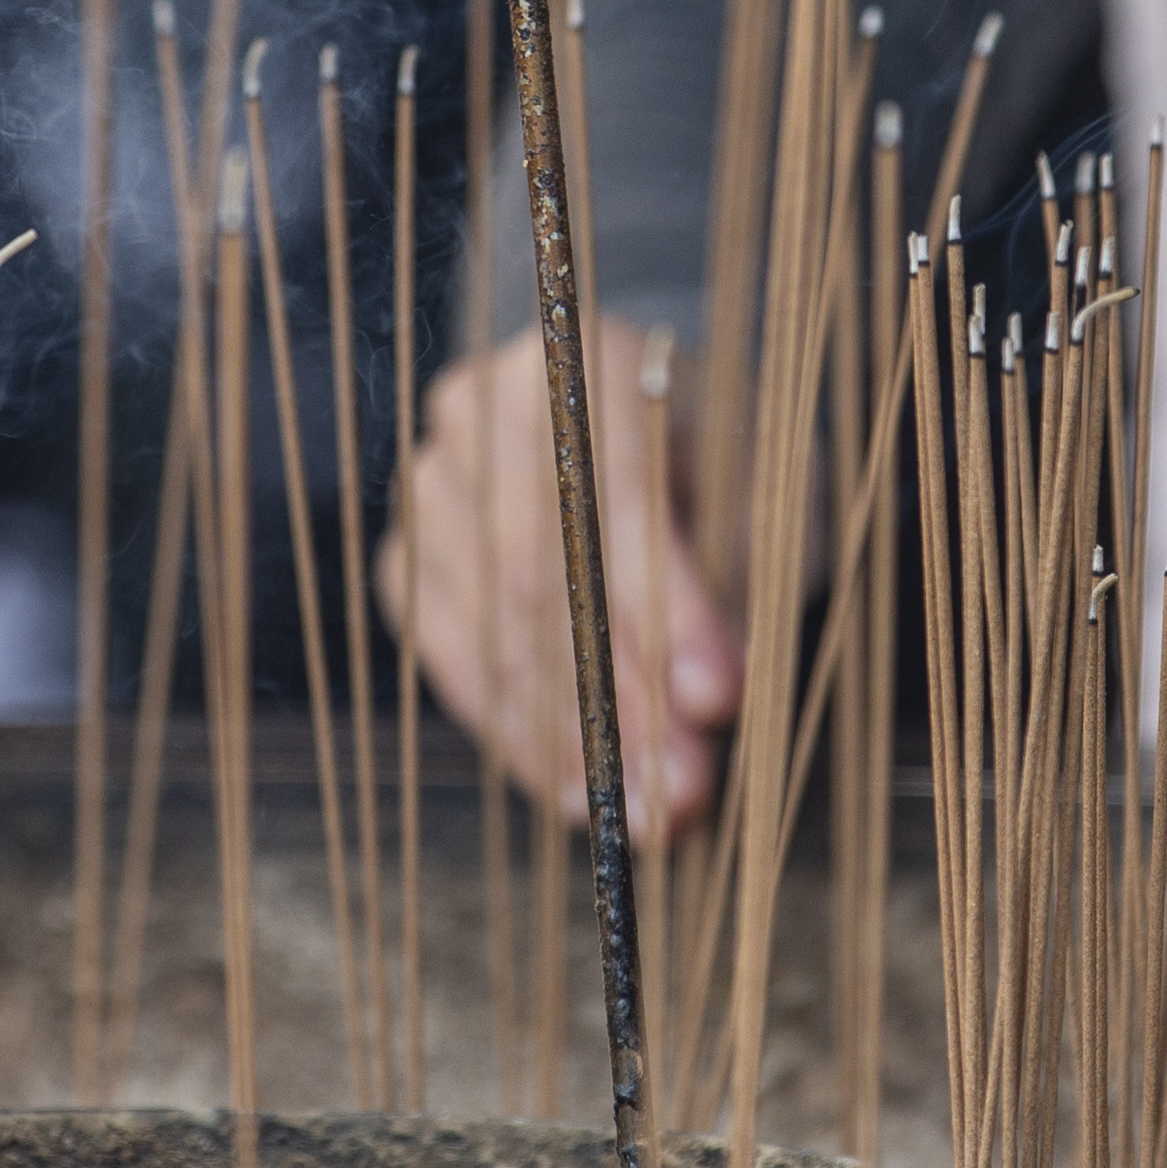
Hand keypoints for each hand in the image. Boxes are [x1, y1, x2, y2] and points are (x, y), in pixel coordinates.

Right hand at [382, 329, 731, 841]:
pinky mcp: (407, 557)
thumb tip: (707, 703)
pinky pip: (450, 658)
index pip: (613, 491)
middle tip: (684, 789)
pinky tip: (573, 790)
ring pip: (492, 626)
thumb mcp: (760, 501)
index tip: (719, 698)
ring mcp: (431, 482)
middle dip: (619, 694)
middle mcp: (484, 407)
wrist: (652, 437)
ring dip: (569, 734)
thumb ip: (734, 585)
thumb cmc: (718, 466)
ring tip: (644, 813)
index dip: (664, 604)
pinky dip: (517, 735)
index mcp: (582, 354)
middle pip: (542, 571)